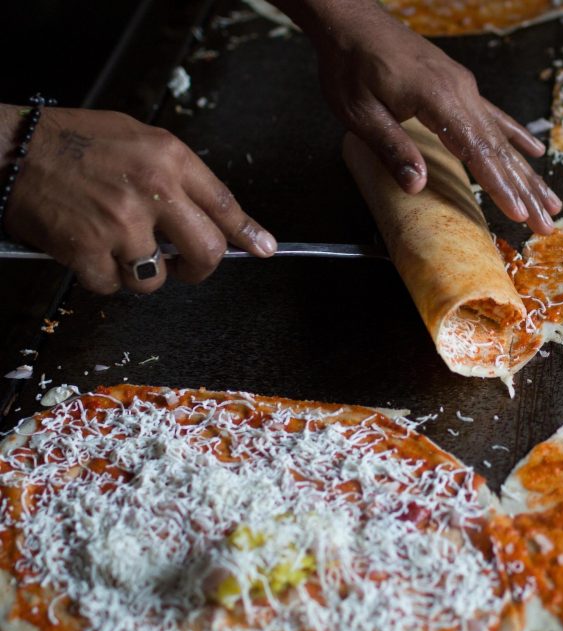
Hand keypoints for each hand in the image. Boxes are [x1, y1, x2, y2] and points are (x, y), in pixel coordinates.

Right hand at [0, 105, 276, 293]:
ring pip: (157, 278)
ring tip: (119, 247)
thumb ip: (179, 176)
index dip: (249, 234)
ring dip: (142, 273)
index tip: (264, 249)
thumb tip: (215, 215)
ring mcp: (121, 224)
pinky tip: (89, 250)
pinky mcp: (87, 251)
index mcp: (170, 159)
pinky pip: (112, 286)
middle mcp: (153, 191)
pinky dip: (103, 277)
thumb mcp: (139, 140)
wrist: (9, 148)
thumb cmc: (73, 141)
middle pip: (208, 252)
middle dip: (201, 268)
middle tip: (186, 266)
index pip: (225, 206)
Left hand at [274, 0, 561, 233]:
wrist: (351, 20)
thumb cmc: (350, 64)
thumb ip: (392, 147)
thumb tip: (417, 185)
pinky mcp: (459, 85)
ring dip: (528, 172)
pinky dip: (516, 136)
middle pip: (499, 150)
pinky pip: (494, 116)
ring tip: (552, 201)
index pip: (477, 151)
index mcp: (437, 98)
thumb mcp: (360, 111)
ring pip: (502, 137)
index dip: (500, 186)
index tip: (519, 212)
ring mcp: (463, 87)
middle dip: (526, 190)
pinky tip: (535, 152)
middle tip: (546, 223)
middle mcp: (460, 91)